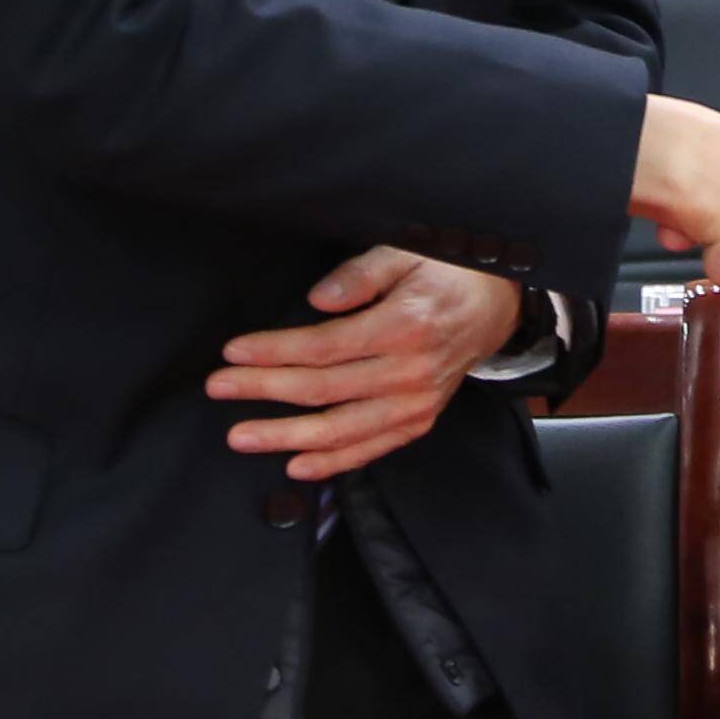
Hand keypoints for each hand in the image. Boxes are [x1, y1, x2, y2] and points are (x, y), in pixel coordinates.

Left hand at [207, 248, 525, 483]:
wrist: (499, 304)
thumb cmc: (447, 274)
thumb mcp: (407, 253)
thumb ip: (361, 275)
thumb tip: (317, 301)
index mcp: (404, 326)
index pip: (324, 346)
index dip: (274, 351)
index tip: (234, 352)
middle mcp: (411, 372)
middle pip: (323, 389)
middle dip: (264, 390)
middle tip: (219, 389)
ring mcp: (417, 402)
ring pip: (342, 428)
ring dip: (287, 436)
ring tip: (243, 437)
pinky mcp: (420, 419)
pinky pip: (372, 448)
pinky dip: (334, 461)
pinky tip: (297, 465)